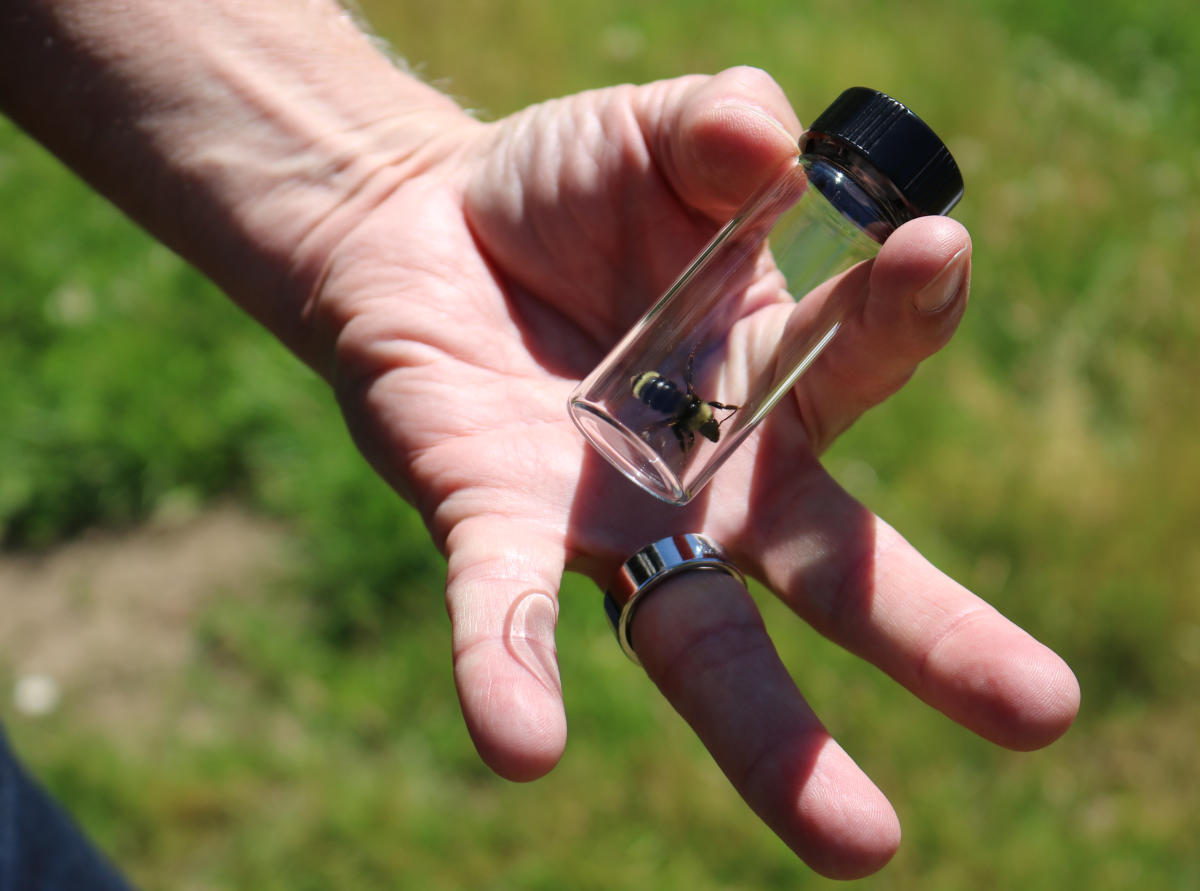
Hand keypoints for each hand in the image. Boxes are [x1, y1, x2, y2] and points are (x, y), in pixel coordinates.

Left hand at [308, 66, 1078, 877]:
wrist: (417, 225)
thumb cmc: (561, 186)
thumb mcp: (650, 131)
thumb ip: (714, 124)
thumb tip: (767, 143)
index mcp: (775, 371)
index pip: (867, 359)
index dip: (905, 306)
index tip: (930, 250)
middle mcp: (713, 473)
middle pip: (837, 569)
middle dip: (935, 636)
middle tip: (1041, 710)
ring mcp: (611, 517)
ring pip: (700, 639)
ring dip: (772, 739)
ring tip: (859, 842)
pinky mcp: (494, 522)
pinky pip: (504, 607)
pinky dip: (512, 668)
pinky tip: (523, 744)